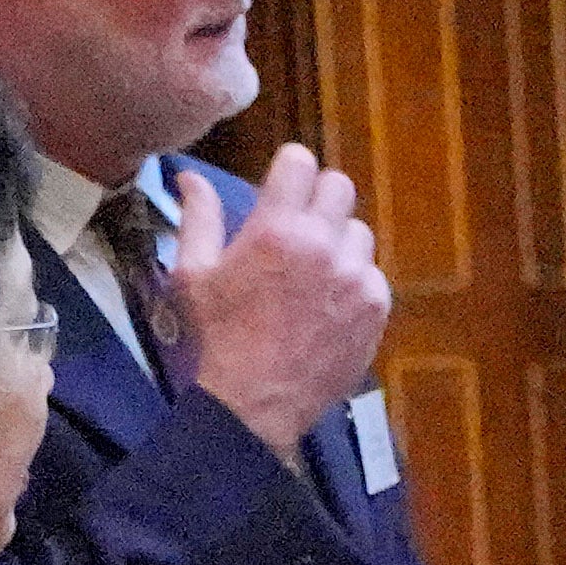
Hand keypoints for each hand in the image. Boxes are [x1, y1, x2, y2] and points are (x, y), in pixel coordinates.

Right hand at [177, 148, 389, 451]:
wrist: (255, 403)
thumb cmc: (217, 337)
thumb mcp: (193, 275)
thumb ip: (198, 218)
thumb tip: (189, 177)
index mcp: (275, 229)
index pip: (301, 161)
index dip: (289, 171)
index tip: (281, 188)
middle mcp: (322, 245)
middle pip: (339, 186)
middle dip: (317, 198)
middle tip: (298, 225)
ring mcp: (355, 276)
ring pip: (358, 231)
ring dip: (337, 242)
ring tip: (311, 273)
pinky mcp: (376, 305)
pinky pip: (371, 273)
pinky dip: (353, 282)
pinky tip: (326, 306)